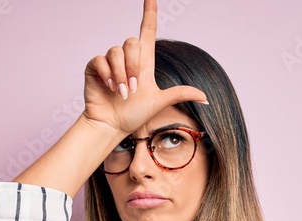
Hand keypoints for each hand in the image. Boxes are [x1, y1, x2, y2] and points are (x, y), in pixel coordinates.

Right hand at [81, 0, 207, 136]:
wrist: (112, 126)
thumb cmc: (133, 115)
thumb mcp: (160, 102)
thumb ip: (180, 94)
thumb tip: (206, 96)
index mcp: (143, 62)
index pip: (148, 30)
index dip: (149, 13)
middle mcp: (127, 59)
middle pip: (132, 42)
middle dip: (133, 66)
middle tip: (132, 89)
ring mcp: (110, 62)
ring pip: (116, 51)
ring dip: (121, 74)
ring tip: (121, 92)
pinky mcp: (95, 68)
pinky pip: (100, 60)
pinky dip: (107, 74)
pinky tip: (110, 87)